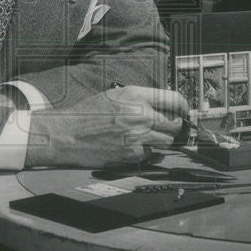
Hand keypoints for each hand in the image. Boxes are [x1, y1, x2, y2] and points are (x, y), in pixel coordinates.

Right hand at [25, 86, 187, 167]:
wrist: (66, 135)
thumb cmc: (86, 115)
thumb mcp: (113, 95)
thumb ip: (138, 98)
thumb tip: (161, 104)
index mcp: (134, 95)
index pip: (173, 99)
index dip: (183, 106)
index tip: (184, 110)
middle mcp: (140, 114)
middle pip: (174, 123)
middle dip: (172, 125)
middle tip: (166, 126)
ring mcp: (137, 136)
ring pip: (167, 141)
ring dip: (161, 140)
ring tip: (147, 136)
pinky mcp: (132, 154)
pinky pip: (152, 154)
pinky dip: (147, 152)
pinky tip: (133, 147)